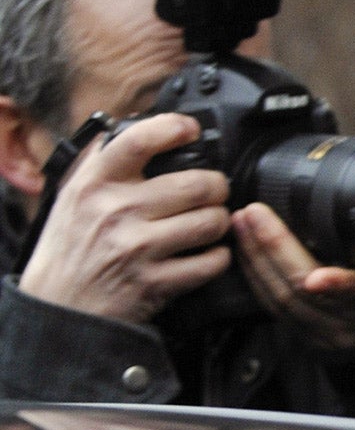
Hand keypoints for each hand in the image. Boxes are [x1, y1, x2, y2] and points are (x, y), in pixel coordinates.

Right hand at [17, 114, 231, 323]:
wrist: (59, 305)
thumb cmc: (71, 247)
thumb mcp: (73, 196)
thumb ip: (101, 161)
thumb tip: (134, 123)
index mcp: (95, 184)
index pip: (139, 141)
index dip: (174, 128)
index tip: (191, 130)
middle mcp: (116, 212)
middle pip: (198, 184)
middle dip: (217, 187)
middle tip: (214, 191)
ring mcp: (136, 249)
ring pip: (211, 222)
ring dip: (220, 221)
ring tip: (210, 223)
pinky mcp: (154, 283)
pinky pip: (211, 262)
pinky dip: (218, 257)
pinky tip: (207, 253)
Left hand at [234, 203, 354, 356]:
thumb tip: (349, 209)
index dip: (338, 285)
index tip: (316, 278)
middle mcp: (354, 324)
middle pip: (303, 292)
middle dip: (272, 249)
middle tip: (253, 214)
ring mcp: (328, 337)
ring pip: (281, 301)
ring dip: (255, 260)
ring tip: (242, 226)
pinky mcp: (307, 342)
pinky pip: (273, 310)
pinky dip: (255, 279)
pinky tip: (245, 254)